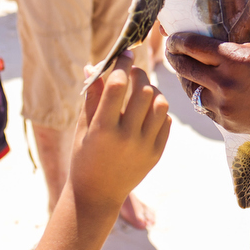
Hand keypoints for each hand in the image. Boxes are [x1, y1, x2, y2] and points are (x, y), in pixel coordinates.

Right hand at [70, 56, 170, 203]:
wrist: (96, 196)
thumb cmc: (84, 157)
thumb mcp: (83, 127)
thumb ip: (92, 96)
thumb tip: (94, 65)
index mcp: (103, 129)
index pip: (118, 85)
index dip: (122, 64)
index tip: (124, 54)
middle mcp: (126, 137)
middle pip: (143, 91)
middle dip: (139, 74)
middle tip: (133, 71)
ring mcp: (144, 147)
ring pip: (161, 104)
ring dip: (152, 91)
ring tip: (142, 91)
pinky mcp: (157, 153)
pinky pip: (166, 121)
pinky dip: (159, 111)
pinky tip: (147, 112)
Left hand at [165, 0, 249, 142]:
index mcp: (235, 60)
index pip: (192, 46)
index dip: (177, 39)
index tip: (171, 34)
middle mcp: (224, 85)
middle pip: (184, 69)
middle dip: (175, 57)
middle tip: (173, 49)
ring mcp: (225, 108)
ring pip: (191, 91)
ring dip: (187, 79)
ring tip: (187, 68)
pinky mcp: (230, 124)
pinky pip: (206, 108)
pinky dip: (203, 96)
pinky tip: (206, 88)